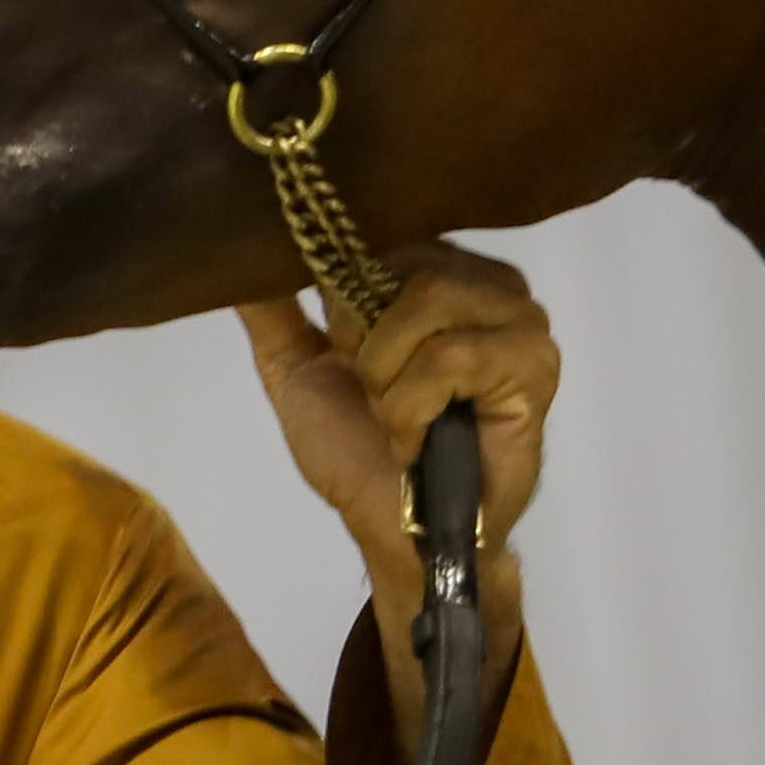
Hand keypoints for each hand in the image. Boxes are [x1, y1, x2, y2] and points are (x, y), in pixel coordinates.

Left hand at [236, 243, 554, 662]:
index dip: (344, 297)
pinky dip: (412, 406)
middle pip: (406, 264)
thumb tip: (228, 246)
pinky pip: (450, 357)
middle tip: (372, 396)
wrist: (395, 530)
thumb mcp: (298, 366)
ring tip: (395, 420)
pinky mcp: (536, 363)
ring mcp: (521, 319)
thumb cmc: (356, 450)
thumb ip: (270, 307)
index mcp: (438, 272)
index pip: (383, 234)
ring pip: (428, 301)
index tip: (342, 353)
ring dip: (387, 378)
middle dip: (366, 343)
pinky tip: (417, 440)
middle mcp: (488, 283)